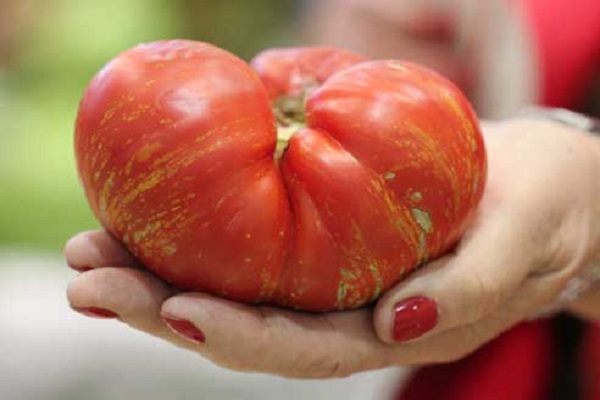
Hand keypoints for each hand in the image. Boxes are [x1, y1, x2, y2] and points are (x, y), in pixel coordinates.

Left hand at [65, 119, 599, 377]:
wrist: (536, 188)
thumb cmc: (540, 210)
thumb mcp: (525, 240)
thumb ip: (470, 290)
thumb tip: (397, 324)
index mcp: (396, 328)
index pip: (307, 350)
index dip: (240, 336)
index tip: (174, 310)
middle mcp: (351, 317)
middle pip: (247, 330)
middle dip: (161, 310)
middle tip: (88, 279)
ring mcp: (331, 285)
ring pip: (234, 294)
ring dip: (156, 277)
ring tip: (90, 254)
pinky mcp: (321, 247)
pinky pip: (249, 253)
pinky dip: (192, 243)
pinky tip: (143, 228)